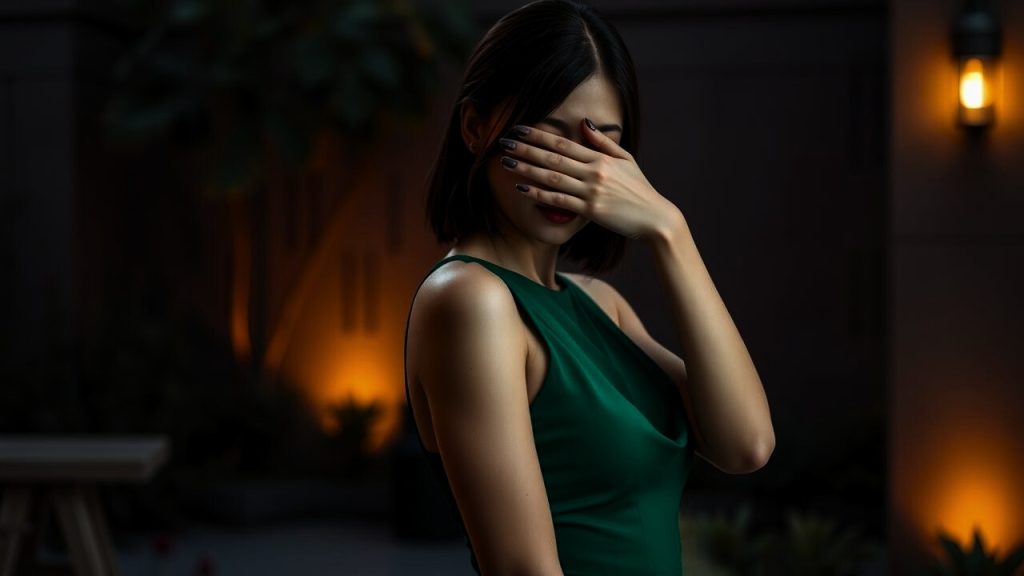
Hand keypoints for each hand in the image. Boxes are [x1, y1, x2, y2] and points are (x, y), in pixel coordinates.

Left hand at [498, 119, 682, 239]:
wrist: (656, 218)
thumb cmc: (640, 189)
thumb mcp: (626, 160)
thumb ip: (603, 142)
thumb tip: (583, 123)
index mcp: (601, 158)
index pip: (564, 144)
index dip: (539, 135)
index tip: (520, 128)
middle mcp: (594, 172)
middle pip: (553, 158)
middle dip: (526, 148)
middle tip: (504, 142)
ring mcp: (592, 191)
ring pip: (553, 178)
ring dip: (527, 169)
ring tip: (507, 162)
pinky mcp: (591, 211)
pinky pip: (560, 201)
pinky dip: (539, 194)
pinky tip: (522, 189)